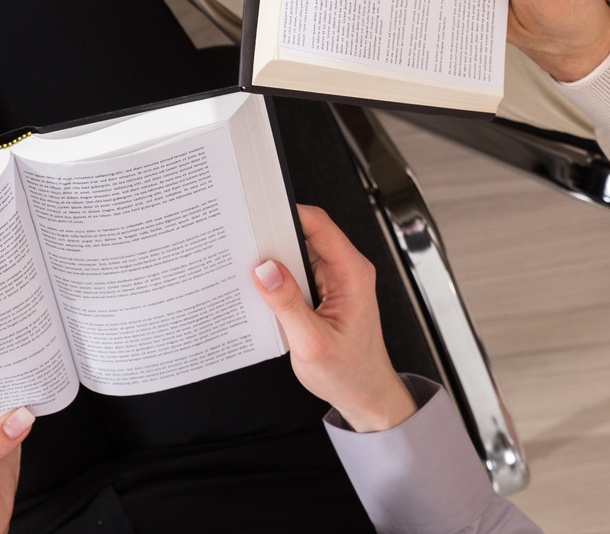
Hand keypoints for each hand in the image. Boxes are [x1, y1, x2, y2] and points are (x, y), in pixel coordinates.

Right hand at [252, 205, 416, 431]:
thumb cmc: (350, 375)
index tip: (257, 213)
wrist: (366, 396)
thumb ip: (288, 305)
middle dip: (273, 234)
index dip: (286, 213)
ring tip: (247, 264)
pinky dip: (277, 274)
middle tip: (243, 241)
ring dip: (273, 257)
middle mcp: (346, 270)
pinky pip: (297, 269)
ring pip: (298, 250)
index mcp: (352, 274)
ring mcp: (335, 279)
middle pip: (305, 232)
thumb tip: (265, 270)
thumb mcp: (313, 344)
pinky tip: (260, 285)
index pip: (318, 224)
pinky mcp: (324, 289)